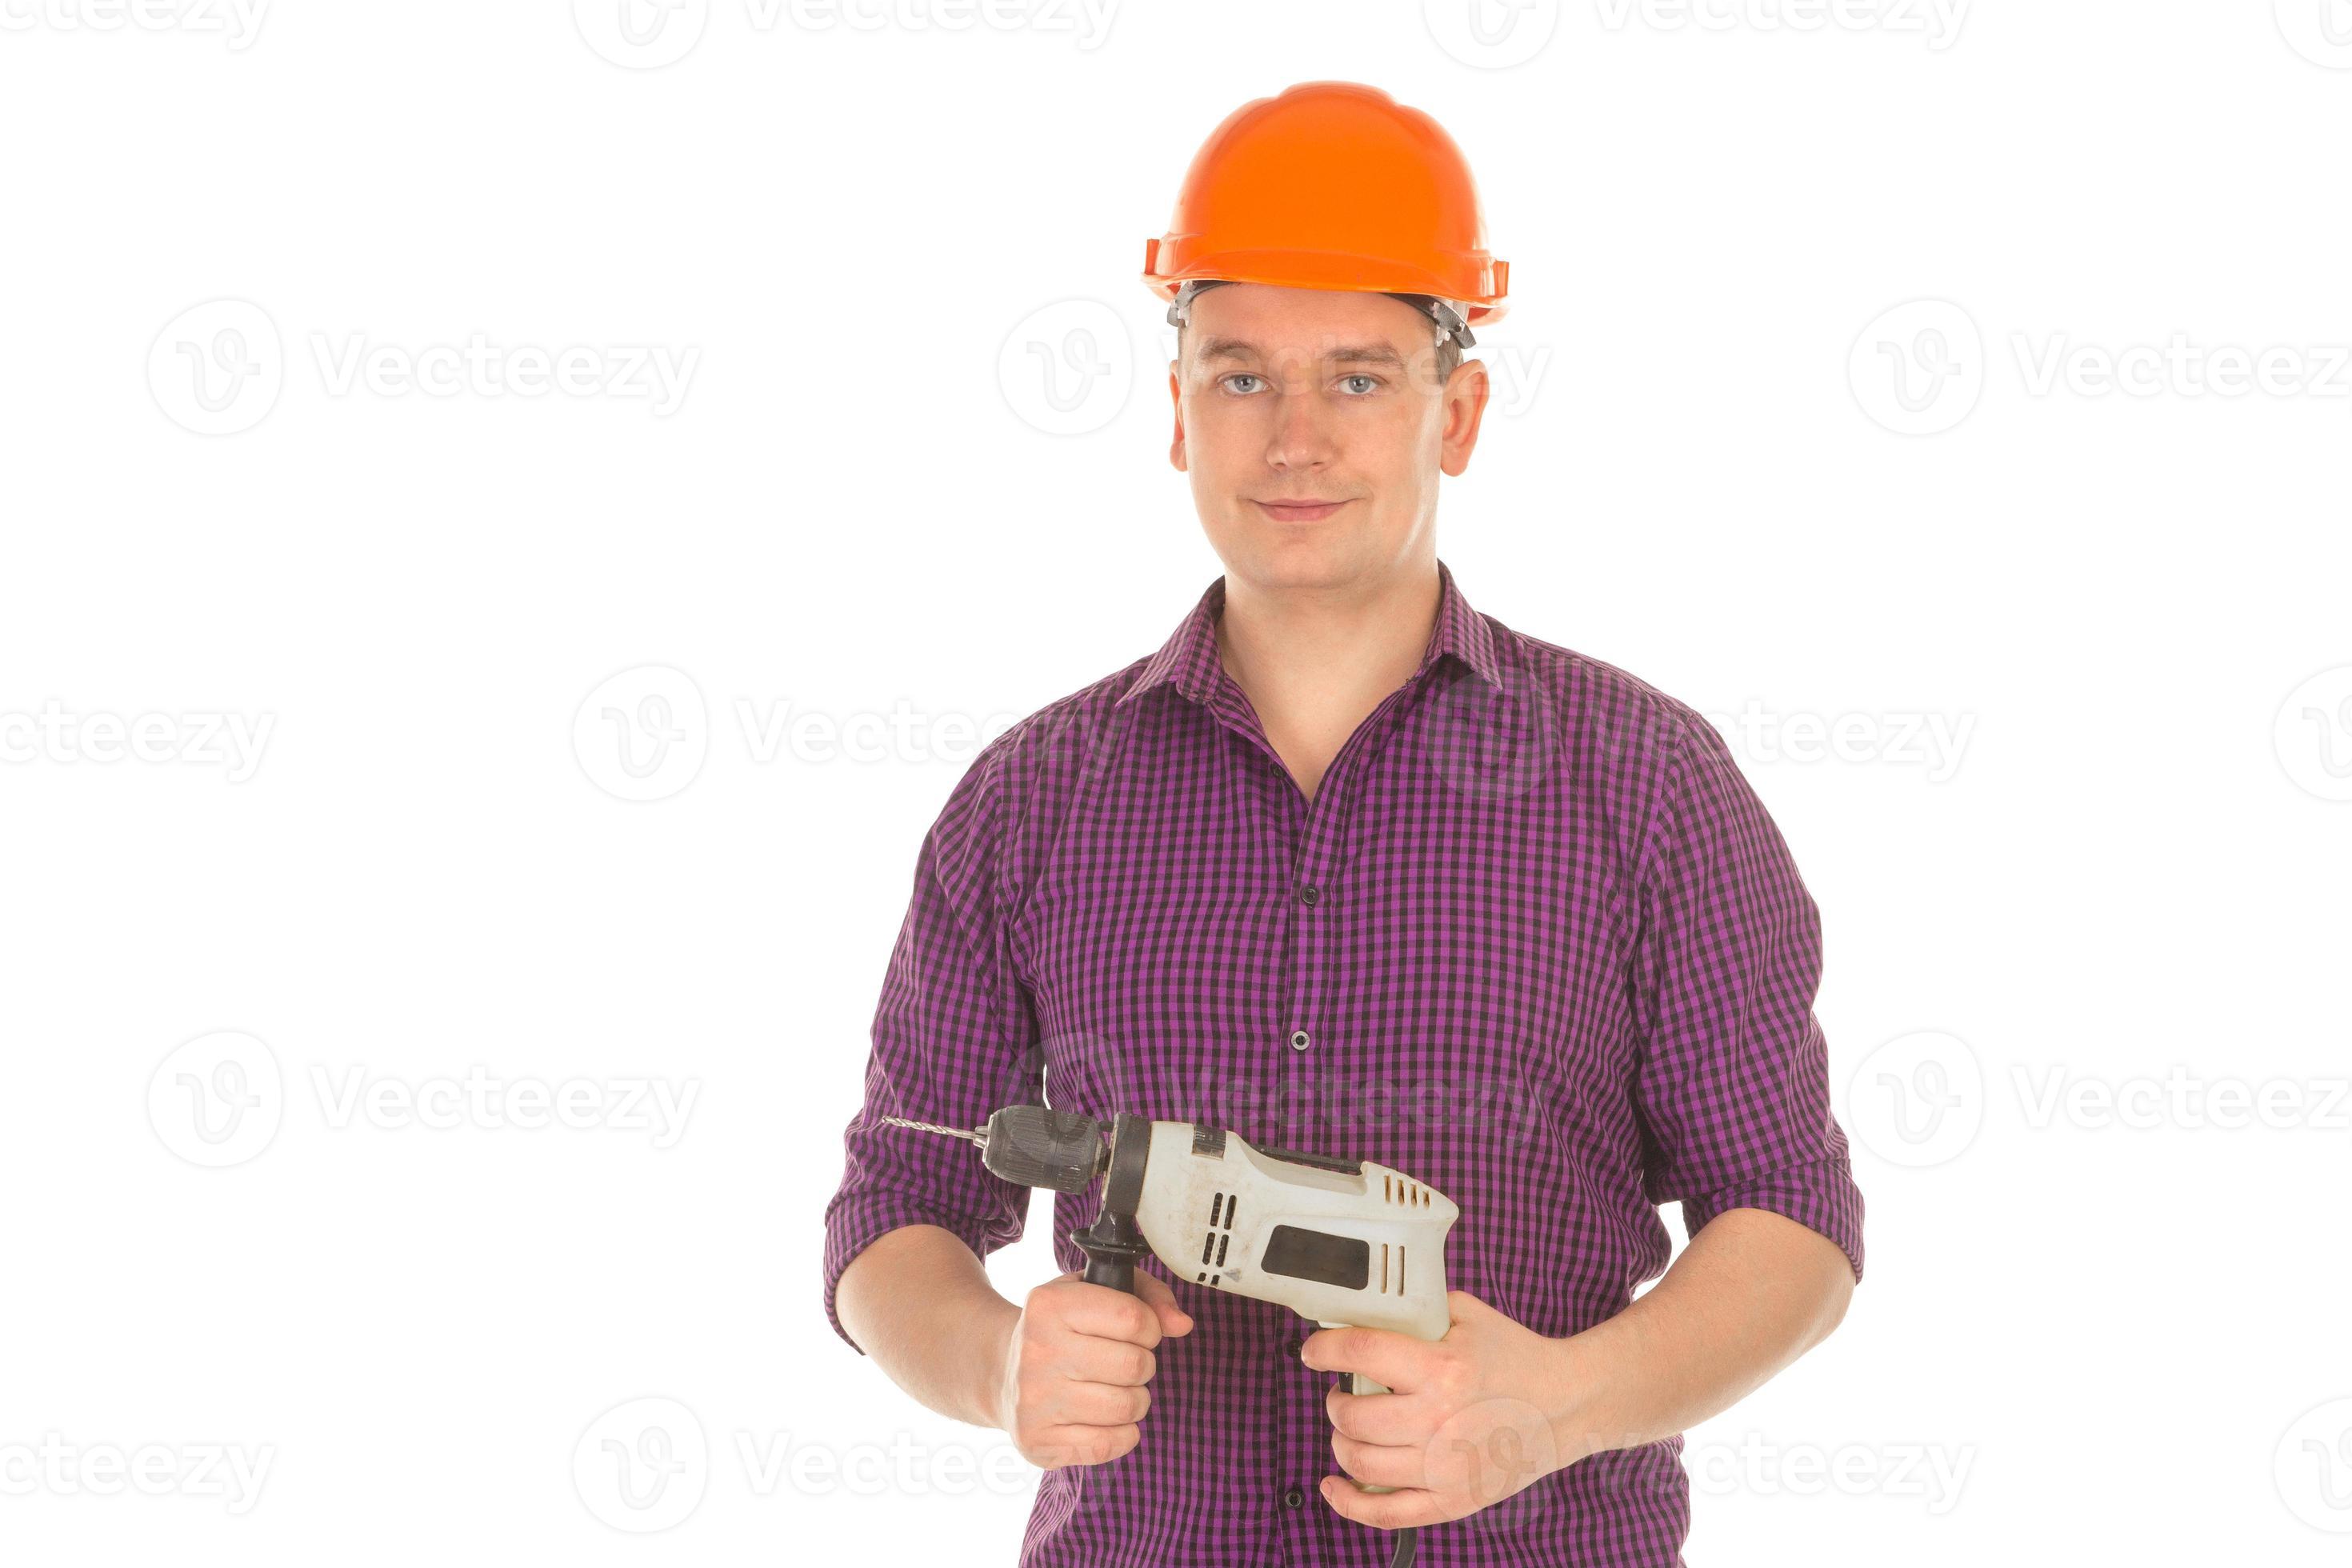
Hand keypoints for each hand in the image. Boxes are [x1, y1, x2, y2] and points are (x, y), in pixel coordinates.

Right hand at [993, 1270, 1192, 1469]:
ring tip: (1116, 1390)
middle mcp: (1037, 1351)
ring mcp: (1034, 1400)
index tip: (1139, 1331)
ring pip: (1126, 1408)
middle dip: (1143, 1365)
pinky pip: (1109, 1445)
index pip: (1133, 1318)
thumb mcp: (1095, 1291)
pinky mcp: (1037, 1440)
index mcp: (1050, 1305)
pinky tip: (1105, 1419)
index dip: (1150, 1328)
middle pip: (1134, 1365)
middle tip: (1125, 1364)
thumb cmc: (1063, 1327)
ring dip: (1135, 1400)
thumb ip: (1147, 1296)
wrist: (1001, 1369)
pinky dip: (1122, 1435)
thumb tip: (1182, 1324)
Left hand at [1300, 1290, 1579, 1529]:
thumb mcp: (1467, 1316)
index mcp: (1442, 1368)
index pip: (1361, 1353)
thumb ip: (1416, 1311)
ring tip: (1351, 1427)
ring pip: (1359, 1462)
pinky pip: (1386, 1512)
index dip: (1324, 1350)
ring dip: (1341, 1440)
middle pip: (1352, 1416)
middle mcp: (1439, 1420)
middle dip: (1334, 1401)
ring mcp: (1444, 1467)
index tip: (1314, 1351)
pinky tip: (1333, 1486)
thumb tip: (1363, 1312)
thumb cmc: (1516, 1357)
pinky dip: (1349, 1503)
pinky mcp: (1453, 1500)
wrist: (1566, 1403)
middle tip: (1341, 1392)